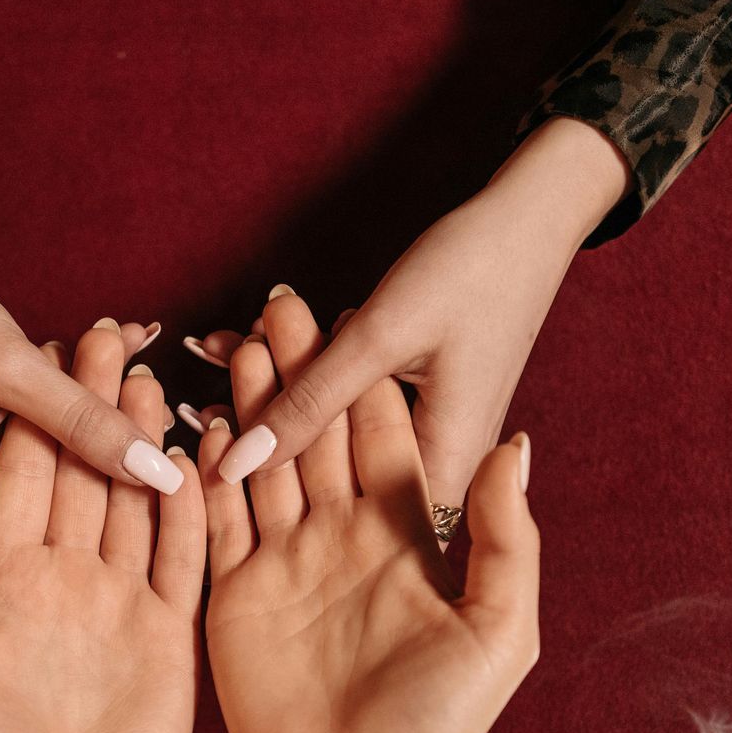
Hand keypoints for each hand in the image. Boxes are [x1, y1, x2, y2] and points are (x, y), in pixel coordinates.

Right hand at [0, 197, 181, 567]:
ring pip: (69, 460)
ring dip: (111, 415)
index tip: (176, 513)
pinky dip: (90, 388)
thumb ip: (81, 421)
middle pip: (68, 511)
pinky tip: (127, 341)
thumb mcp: (7, 367)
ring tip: (147, 366)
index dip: (114, 547)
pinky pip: (58, 424)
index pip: (47, 562)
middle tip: (170, 422)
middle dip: (124, 468)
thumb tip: (158, 473)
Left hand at [0, 324, 205, 732]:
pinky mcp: (170, 634)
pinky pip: (184, 557)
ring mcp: (120, 605)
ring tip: (155, 377)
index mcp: (2, 583)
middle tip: (109, 337)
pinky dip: (192, 506)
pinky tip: (198, 453)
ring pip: (134, 504)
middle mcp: (63, 583)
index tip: (44, 350)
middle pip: (80, 475)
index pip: (20, 479)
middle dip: (92, 407)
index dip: (32, 416)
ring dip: (142, 442)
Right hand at [200, 292, 538, 732]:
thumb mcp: (499, 633)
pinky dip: (203, 470)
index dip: (364, 374)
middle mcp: (340, 538)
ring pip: (264, 461)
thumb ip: (503, 540)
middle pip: (317, 432)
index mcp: (402, 538)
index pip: (379, 434)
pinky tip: (190, 421)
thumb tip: (516, 449)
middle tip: (273, 305)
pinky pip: (215, 518)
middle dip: (296, 368)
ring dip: (248, 404)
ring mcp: (284, 563)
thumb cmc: (437, 729)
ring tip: (229, 343)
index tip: (346, 310)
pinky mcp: (234, 594)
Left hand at [202, 118, 624, 509]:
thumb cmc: (472, 270)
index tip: (215, 470)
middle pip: (332, 475)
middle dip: (264, 436)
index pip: (351, 520)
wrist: (532, 211)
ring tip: (217, 358)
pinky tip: (242, 341)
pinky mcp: (410, 397)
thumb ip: (309, 402)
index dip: (278, 502)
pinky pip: (343, 396)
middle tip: (199, 404)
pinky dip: (299, 370)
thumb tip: (236, 465)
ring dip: (274, 394)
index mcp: (444, 466)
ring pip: (331, 431)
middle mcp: (436, 461)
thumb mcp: (380, 336)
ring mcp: (423, 428)